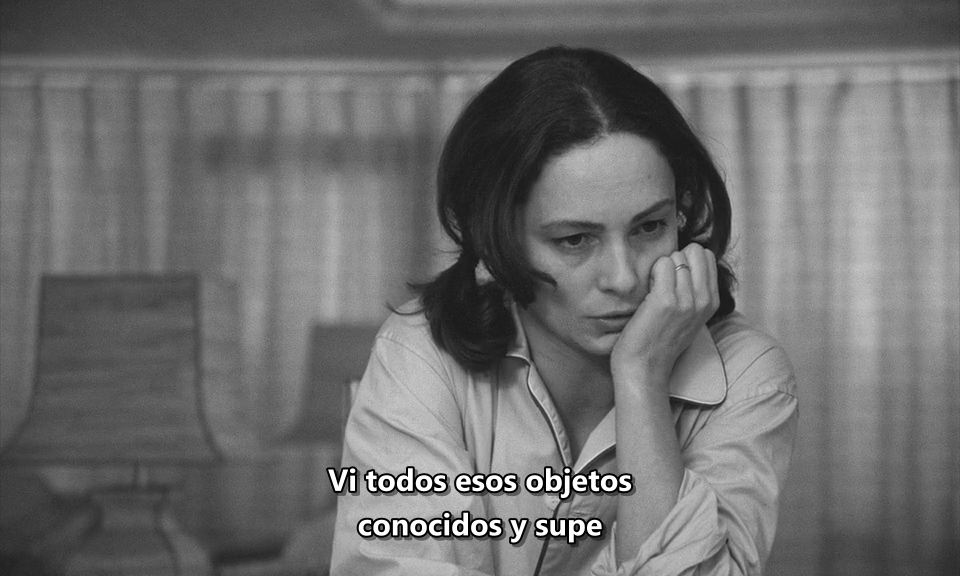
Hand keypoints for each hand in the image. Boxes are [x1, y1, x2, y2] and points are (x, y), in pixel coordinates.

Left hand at [610, 244, 719, 384]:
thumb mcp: (690, 316)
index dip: (686, 261)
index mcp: (712, 302)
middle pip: (694, 251)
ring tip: (654, 292)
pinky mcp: (666, 300)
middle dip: (675, 259)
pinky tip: (647, 293)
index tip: (674, 281)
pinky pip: (661, 264)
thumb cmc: (660, 340)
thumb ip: (695, 290)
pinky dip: (651, 273)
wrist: (644, 367)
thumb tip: (687, 259)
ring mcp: (686, 300)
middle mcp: (704, 300)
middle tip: (663, 283)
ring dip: (660, 268)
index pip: (706, 256)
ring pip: (675, 256)